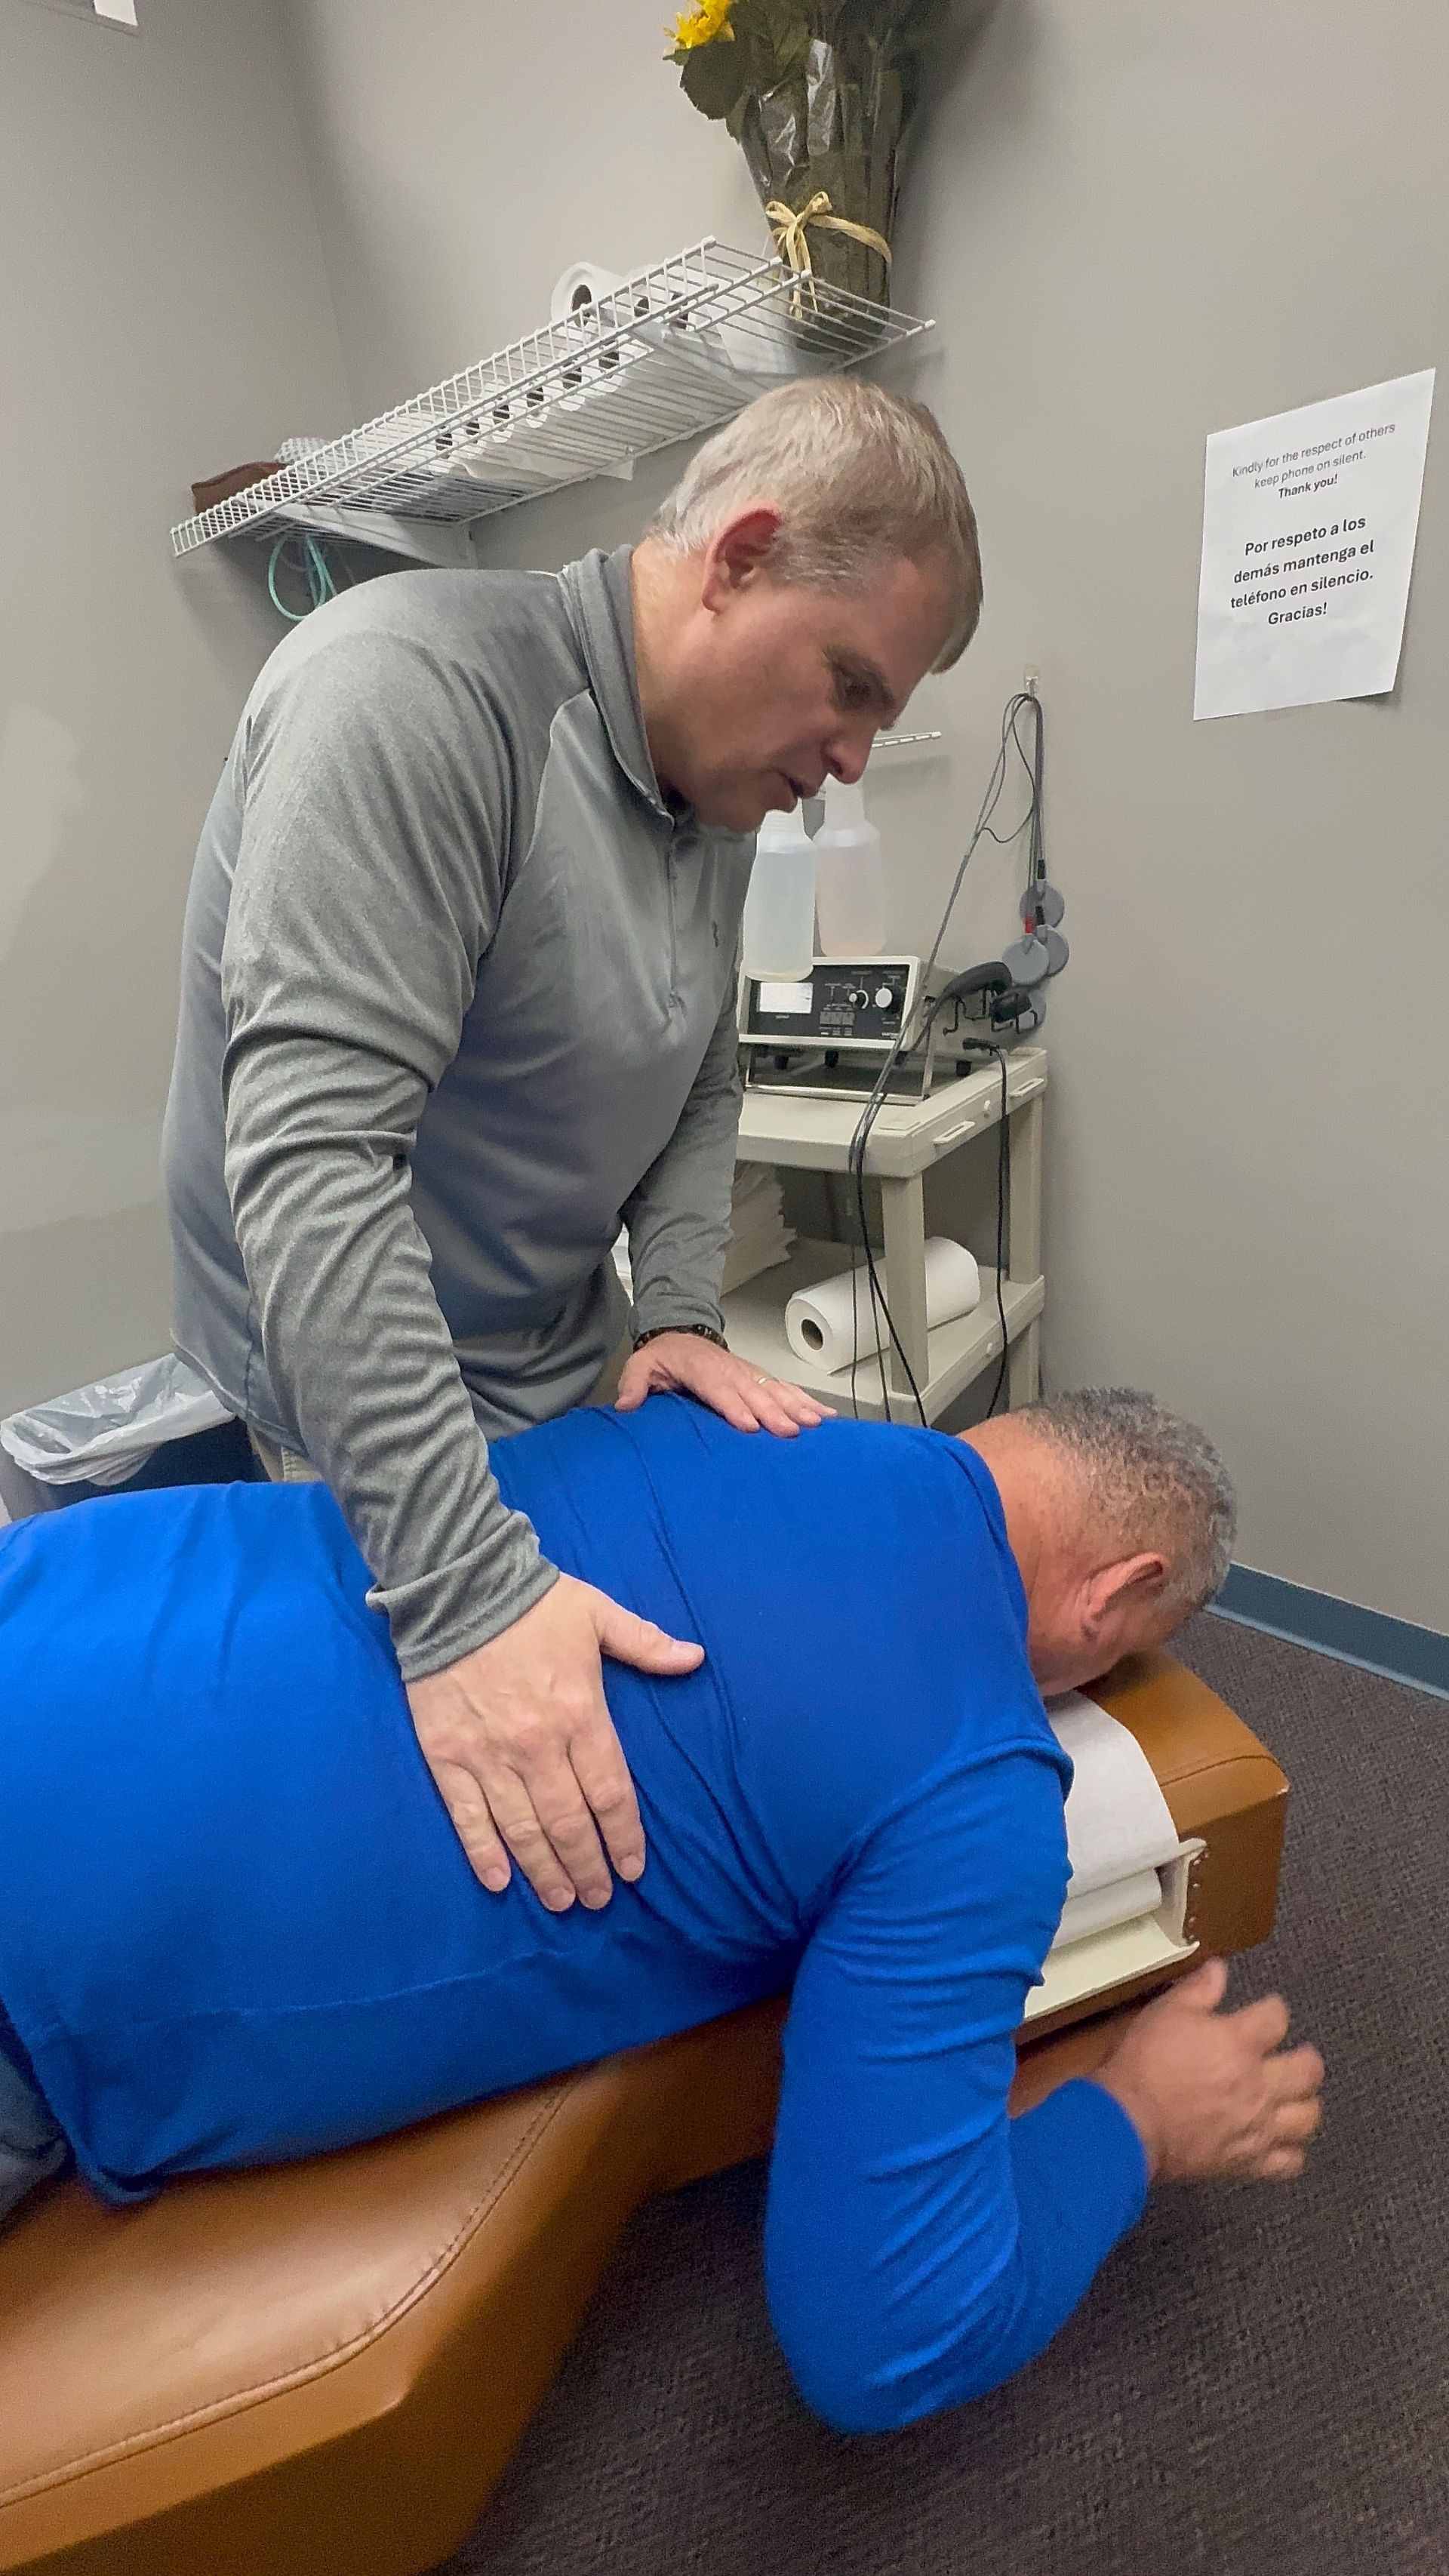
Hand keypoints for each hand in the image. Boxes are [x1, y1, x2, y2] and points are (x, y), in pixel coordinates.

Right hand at [405, 1574, 702, 1910]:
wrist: (456, 1585)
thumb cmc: (534, 1602)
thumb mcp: (599, 1614)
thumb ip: (646, 1643)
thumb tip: (695, 1658)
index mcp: (581, 1713)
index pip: (610, 1793)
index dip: (623, 1837)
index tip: (633, 1868)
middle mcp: (538, 1745)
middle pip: (569, 1823)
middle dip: (587, 1867)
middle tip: (597, 1899)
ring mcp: (489, 1755)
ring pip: (523, 1829)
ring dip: (544, 1871)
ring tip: (561, 1901)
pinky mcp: (447, 1756)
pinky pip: (467, 1815)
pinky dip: (483, 1852)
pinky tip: (500, 1881)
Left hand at [615, 1330, 832, 1435]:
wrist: (681, 1335)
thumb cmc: (663, 1358)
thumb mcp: (641, 1366)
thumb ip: (634, 1384)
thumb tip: (625, 1404)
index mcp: (700, 1368)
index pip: (719, 1389)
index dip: (735, 1407)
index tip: (750, 1426)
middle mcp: (730, 1370)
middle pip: (754, 1392)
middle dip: (773, 1412)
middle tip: (790, 1431)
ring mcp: (748, 1373)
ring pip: (775, 1389)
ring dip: (797, 1406)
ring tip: (816, 1423)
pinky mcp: (759, 1378)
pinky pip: (786, 1388)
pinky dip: (806, 1401)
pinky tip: (825, 1416)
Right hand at [1094, 1957, 1323, 2184]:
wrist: (1128, 2125)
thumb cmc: (1144, 2066)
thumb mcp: (1164, 2013)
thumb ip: (1197, 1989)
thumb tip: (1220, 1969)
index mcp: (1240, 2041)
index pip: (1277, 2017)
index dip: (1275, 2009)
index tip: (1268, 2009)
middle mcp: (1259, 2084)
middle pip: (1308, 2071)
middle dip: (1308, 2059)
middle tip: (1300, 2055)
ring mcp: (1258, 2126)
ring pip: (1307, 2117)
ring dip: (1306, 2104)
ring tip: (1296, 2098)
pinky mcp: (1249, 2161)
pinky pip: (1289, 2161)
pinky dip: (1291, 2152)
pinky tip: (1281, 2142)